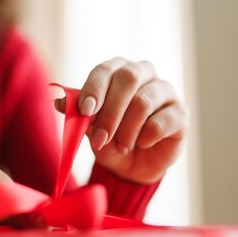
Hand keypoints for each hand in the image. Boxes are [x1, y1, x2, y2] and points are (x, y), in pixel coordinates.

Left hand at [55, 58, 187, 183]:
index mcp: (117, 70)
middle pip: (128, 78)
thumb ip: (77, 112)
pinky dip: (145, 138)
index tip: (85, 110)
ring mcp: (165, 91)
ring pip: (143, 102)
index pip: (105, 70)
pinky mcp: (180, 113)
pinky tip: (141, 144)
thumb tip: (56, 99)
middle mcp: (144, 73)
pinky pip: (161, 122)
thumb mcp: (89, 128)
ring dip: (126, 130)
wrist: (131, 166)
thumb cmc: (109, 139)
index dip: (94, 89)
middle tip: (100, 138)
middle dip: (110, 112)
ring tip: (120, 146)